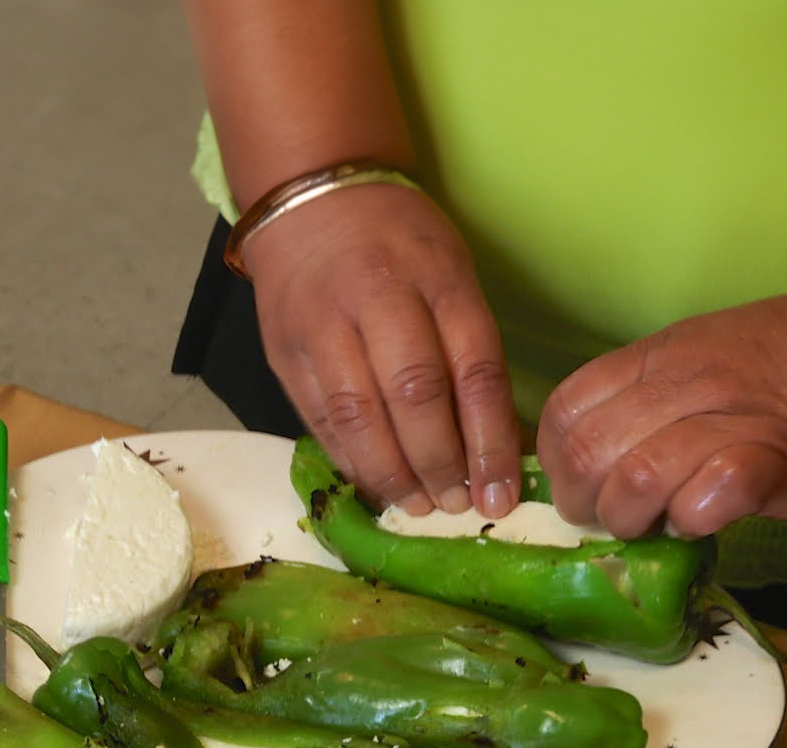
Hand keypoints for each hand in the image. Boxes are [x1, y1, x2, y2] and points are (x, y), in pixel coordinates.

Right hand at [241, 183, 521, 516]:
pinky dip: (351, 460)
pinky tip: (375, 483)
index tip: (500, 494)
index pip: (474, 370)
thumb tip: (500, 446)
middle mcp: (377, 296)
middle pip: (414, 396)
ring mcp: (323, 325)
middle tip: (456, 506)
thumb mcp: (451, 274)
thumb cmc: (397, 243)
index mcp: (437, 276)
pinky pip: (320, 419)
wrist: (309, 202)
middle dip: (439, 464)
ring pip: (359, 416)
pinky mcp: (285, 351)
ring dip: (391, 474)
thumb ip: (471, 353)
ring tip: (416, 504)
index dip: (490, 442)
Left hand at [535, 293, 786, 537]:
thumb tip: (584, 459)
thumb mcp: (695, 359)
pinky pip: (706, 499)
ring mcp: (729, 419)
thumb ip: (638, 399)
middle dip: (583, 505)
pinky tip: (702, 522)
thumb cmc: (782, 366)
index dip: (553, 462)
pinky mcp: (775, 462)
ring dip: (632, 520)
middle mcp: (682, 382)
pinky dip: (691, 524)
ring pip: (634, 479)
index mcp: (653, 357)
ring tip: (656, 525)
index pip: (562, 412)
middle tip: (612, 519)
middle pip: (586, 455)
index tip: (577, 485)